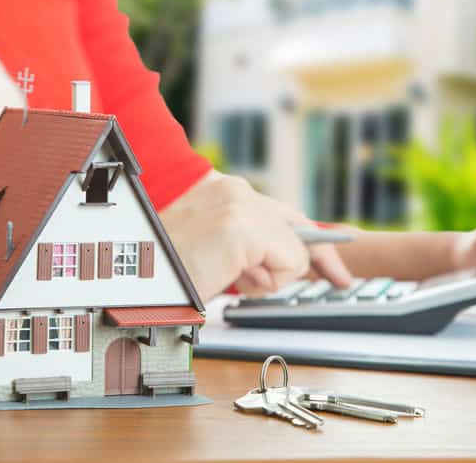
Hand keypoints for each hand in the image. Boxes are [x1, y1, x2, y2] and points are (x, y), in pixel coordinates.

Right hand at [160, 171, 352, 300]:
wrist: (133, 283)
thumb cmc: (168, 274)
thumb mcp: (214, 251)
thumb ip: (250, 245)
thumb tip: (290, 259)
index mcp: (222, 192)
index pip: (280, 212)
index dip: (310, 236)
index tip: (338, 250)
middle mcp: (233, 191)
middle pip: (299, 224)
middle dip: (319, 257)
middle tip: (343, 279)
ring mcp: (238, 206)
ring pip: (293, 248)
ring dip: (269, 276)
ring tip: (230, 277)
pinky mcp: (243, 228)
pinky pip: (289, 263)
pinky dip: (270, 281)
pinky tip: (234, 278)